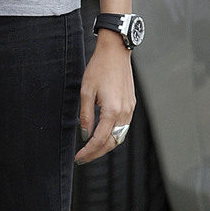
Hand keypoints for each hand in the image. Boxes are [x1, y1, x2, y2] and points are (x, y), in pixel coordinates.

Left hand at [75, 33, 135, 164]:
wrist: (116, 52)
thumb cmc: (99, 68)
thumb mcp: (86, 92)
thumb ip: (86, 116)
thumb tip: (85, 134)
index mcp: (112, 111)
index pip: (99, 140)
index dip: (88, 151)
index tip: (78, 157)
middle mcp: (124, 113)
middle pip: (112, 142)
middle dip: (97, 153)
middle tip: (83, 157)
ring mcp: (129, 109)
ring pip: (119, 136)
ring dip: (106, 145)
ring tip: (91, 149)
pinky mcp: (131, 105)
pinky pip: (123, 127)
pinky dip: (113, 135)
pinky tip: (102, 134)